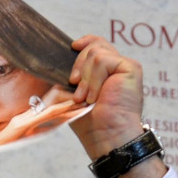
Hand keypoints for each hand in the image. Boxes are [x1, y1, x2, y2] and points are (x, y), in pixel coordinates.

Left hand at [67, 35, 164, 177]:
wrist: (105, 135)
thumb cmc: (90, 121)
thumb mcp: (72, 94)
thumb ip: (69, 77)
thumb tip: (46, 65)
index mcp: (105, 71)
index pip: (96, 44)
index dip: (84, 42)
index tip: (72, 47)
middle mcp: (117, 67)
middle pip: (95, 44)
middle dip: (78, 65)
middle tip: (76, 90)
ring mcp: (124, 66)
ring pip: (96, 53)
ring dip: (85, 78)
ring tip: (86, 98)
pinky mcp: (131, 68)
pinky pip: (103, 60)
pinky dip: (93, 79)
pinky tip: (95, 96)